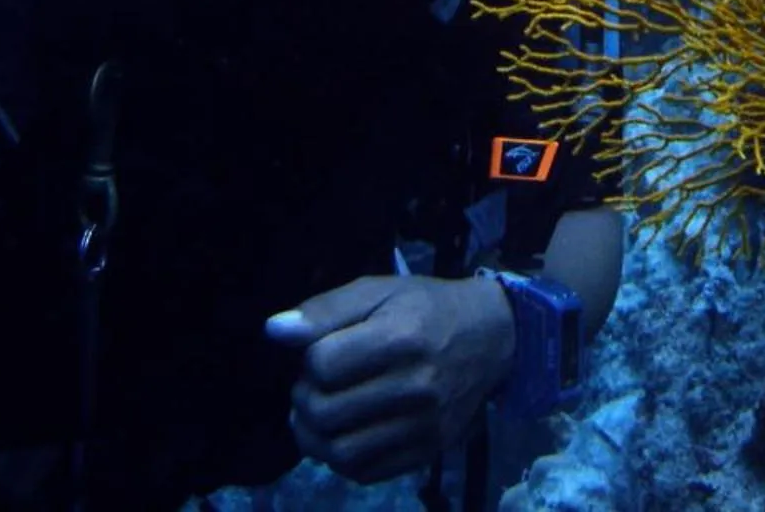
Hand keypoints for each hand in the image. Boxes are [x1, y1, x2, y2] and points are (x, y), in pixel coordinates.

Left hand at [266, 273, 514, 482]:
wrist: (491, 338)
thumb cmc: (426, 308)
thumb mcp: (378, 291)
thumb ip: (325, 310)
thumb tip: (274, 332)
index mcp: (401, 337)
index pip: (322, 364)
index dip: (308, 358)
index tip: (321, 351)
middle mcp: (416, 386)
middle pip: (326, 413)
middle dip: (304, 399)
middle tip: (313, 386)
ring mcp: (424, 426)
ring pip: (341, 453)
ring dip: (314, 436)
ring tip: (318, 415)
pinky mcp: (428, 451)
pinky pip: (365, 472)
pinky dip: (341, 459)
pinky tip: (343, 434)